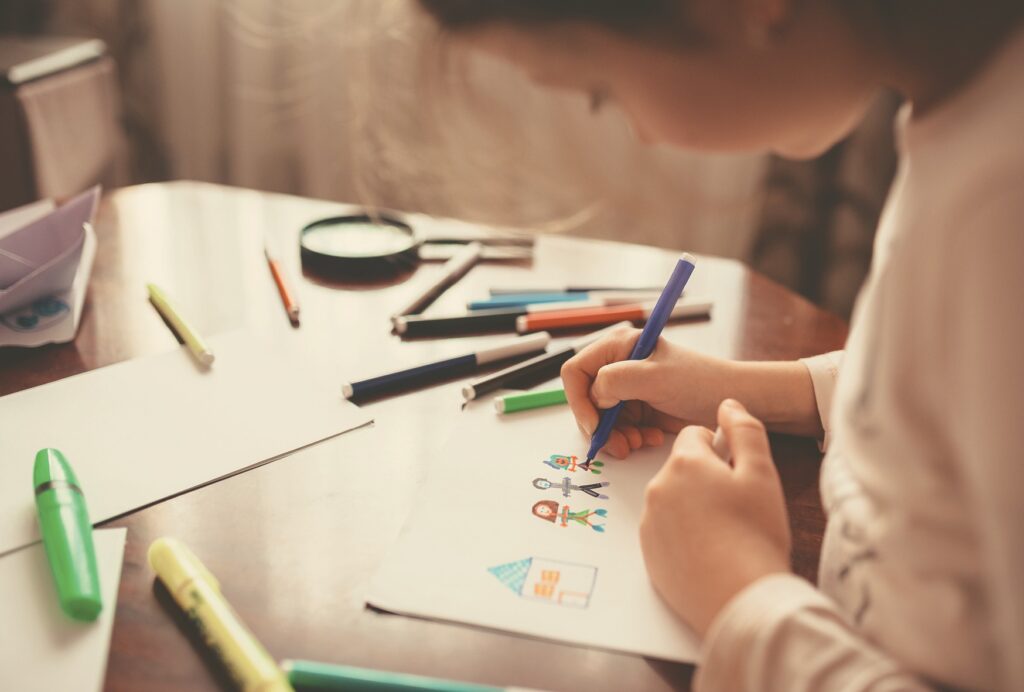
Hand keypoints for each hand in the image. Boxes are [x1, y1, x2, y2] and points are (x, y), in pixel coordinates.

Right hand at [561, 326, 734, 457]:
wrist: (731, 402)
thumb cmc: (700, 381)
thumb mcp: (655, 377)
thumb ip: (615, 381)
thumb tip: (594, 396)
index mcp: (619, 346)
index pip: (576, 372)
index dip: (579, 400)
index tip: (594, 424)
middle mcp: (620, 366)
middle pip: (586, 400)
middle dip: (599, 425)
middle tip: (618, 444)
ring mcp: (629, 389)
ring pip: (601, 419)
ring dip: (615, 436)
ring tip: (636, 444)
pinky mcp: (639, 409)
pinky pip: (619, 429)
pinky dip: (629, 438)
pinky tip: (649, 439)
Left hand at [639, 399, 791, 636]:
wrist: (739, 598)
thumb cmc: (755, 534)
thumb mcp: (761, 473)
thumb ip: (744, 431)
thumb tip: (727, 404)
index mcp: (684, 463)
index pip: (693, 436)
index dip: (720, 451)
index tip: (736, 474)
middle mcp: (657, 488)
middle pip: (682, 468)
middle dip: (706, 479)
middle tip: (736, 506)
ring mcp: (649, 522)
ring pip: (673, 499)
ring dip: (693, 506)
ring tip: (725, 532)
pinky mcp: (647, 553)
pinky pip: (665, 530)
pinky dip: (683, 535)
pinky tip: (709, 551)